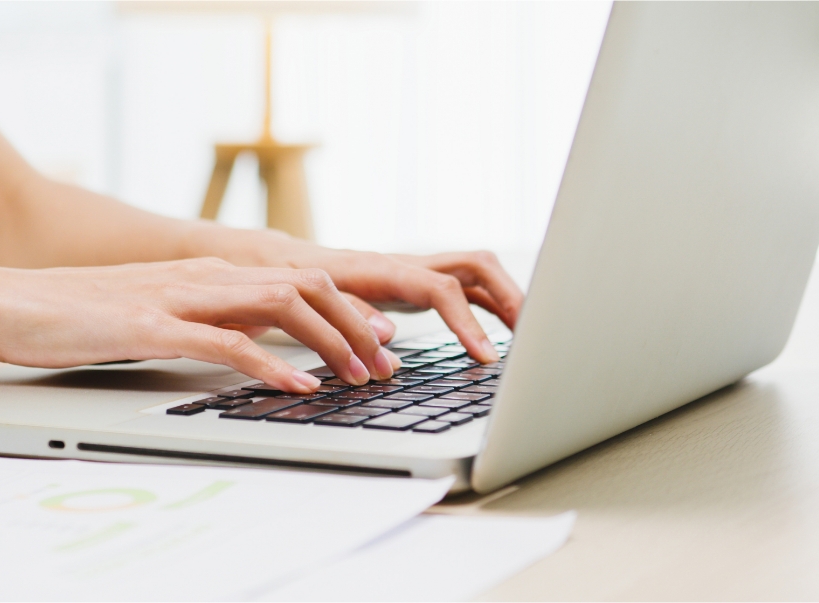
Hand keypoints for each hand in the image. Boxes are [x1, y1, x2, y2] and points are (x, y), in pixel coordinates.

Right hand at [0, 258, 397, 392]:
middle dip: (356, 325)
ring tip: (355, 376)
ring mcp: (180, 299)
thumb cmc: (80, 315)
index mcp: (210, 274)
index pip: (300, 281)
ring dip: (329, 341)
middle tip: (386, 365)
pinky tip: (295, 387)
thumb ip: (209, 322)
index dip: (350, 310)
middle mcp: (206, 278)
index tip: (383, 341)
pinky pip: (227, 342)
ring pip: (281, 304)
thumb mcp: (161, 314)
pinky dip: (271, 364)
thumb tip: (256, 347)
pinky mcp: (152, 326)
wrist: (9, 302)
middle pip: (308, 286)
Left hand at [276, 247, 525, 364]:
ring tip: (530, 336)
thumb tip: (386, 337)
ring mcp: (417, 272)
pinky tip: (502, 332)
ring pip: (478, 274)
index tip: (486, 356)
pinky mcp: (418, 283)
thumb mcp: (311, 298)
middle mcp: (408, 265)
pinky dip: (490, 307)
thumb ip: (349, 314)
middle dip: (509, 297)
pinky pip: (466, 289)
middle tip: (531, 336)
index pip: (441, 289)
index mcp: (384, 269)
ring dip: (508, 299)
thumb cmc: (296, 279)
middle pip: (476, 266)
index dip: (467, 322)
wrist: (287, 261)